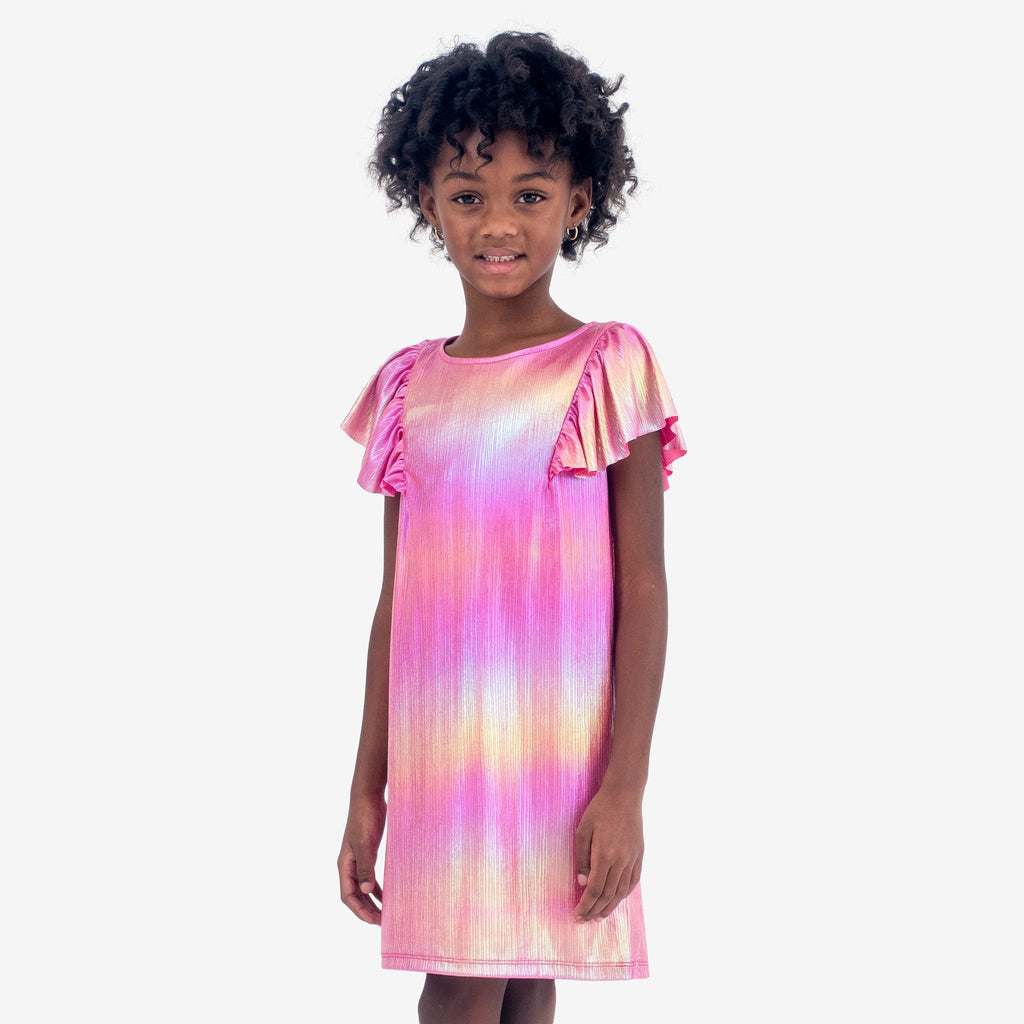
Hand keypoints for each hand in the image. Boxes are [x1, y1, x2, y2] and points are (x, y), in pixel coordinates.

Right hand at [338, 793, 385, 924]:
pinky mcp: (368, 854)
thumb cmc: (364, 818)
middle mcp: (349, 866)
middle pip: (355, 896)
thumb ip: (365, 867)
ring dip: (372, 902)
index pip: (348, 896)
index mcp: (344, 865)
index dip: (359, 910)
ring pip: (363, 889)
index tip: (374, 921)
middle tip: (383, 923)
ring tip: (385, 915)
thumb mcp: (365, 843)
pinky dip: (378, 889)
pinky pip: (370, 878)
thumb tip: (365, 891)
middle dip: (366, 910)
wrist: (368, 797)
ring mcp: (358, 860)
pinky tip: (388, 896)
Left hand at [573, 786, 643, 921]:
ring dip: (609, 907)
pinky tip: (616, 900)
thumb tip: (581, 883)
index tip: (577, 915)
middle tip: (584, 920)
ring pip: (621, 892)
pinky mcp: (640, 855)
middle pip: (607, 895)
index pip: (594, 889)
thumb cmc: (600, 809)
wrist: (624, 795)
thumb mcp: (583, 830)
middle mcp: (621, 861)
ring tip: (599, 917)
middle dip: (594, 910)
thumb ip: (582, 858)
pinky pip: (633, 881)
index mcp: (604, 855)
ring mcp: (632, 859)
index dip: (585, 905)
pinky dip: (624, 894)